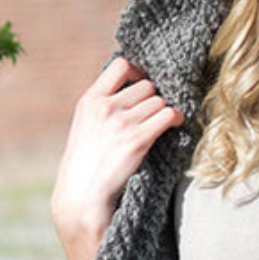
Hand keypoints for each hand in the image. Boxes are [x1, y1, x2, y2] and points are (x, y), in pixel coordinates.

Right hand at [50, 55, 183, 259]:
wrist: (83, 194)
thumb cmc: (87, 163)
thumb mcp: (86, 125)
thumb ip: (104, 105)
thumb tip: (135, 88)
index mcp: (90, 100)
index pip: (121, 65)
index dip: (137, 71)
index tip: (142, 84)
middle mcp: (106, 107)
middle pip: (147, 85)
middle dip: (153, 99)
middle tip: (152, 116)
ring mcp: (121, 122)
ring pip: (159, 101)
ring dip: (163, 112)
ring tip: (160, 125)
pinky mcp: (137, 140)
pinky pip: (168, 115)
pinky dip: (175, 118)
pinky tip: (175, 124)